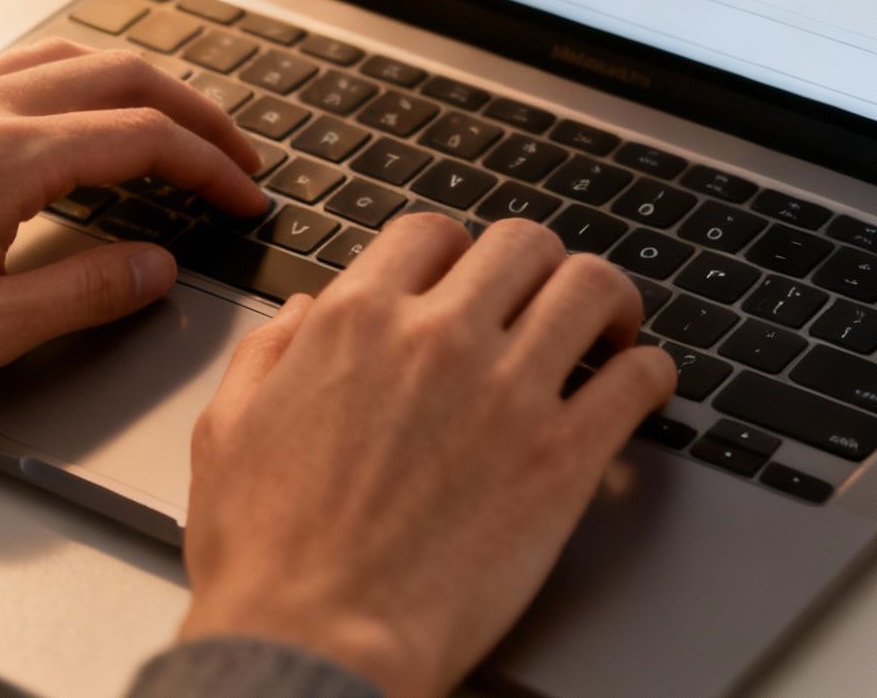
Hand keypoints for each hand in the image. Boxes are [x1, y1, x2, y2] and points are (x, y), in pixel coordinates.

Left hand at [0, 39, 268, 465]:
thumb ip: (88, 292)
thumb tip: (157, 266)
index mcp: (1, 158)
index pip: (144, 137)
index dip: (211, 165)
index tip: (245, 195)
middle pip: (119, 74)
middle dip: (195, 110)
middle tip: (237, 153)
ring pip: (66, 59)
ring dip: (136, 86)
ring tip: (175, 130)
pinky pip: (13, 72)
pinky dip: (74, 85)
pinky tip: (78, 124)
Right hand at [177, 215, 678, 697]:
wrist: (314, 642)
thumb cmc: (266, 557)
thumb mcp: (228, 431)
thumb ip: (268, 353)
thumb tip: (305, 314)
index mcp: (357, 321)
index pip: (431, 234)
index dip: (457, 253)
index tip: (469, 283)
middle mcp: (438, 338)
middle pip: (523, 244)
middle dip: (538, 266)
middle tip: (546, 301)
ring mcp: (508, 391)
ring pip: (589, 286)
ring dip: (606, 301)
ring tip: (608, 330)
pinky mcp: (562, 457)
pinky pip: (637, 377)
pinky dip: (649, 373)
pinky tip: (638, 387)